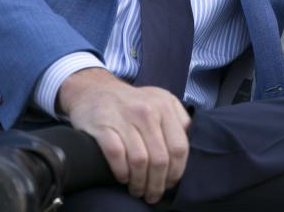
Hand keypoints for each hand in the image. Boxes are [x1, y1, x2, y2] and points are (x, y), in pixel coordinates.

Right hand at [58, 68, 190, 203]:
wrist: (95, 89)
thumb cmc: (132, 102)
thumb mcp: (161, 100)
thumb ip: (178, 120)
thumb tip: (188, 150)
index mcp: (165, 105)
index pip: (179, 147)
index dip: (177, 172)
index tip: (170, 183)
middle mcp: (147, 110)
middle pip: (160, 158)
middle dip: (158, 183)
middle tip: (153, 194)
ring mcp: (124, 117)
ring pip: (140, 161)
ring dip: (140, 182)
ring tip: (138, 190)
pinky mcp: (103, 125)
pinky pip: (116, 156)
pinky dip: (121, 172)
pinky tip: (123, 177)